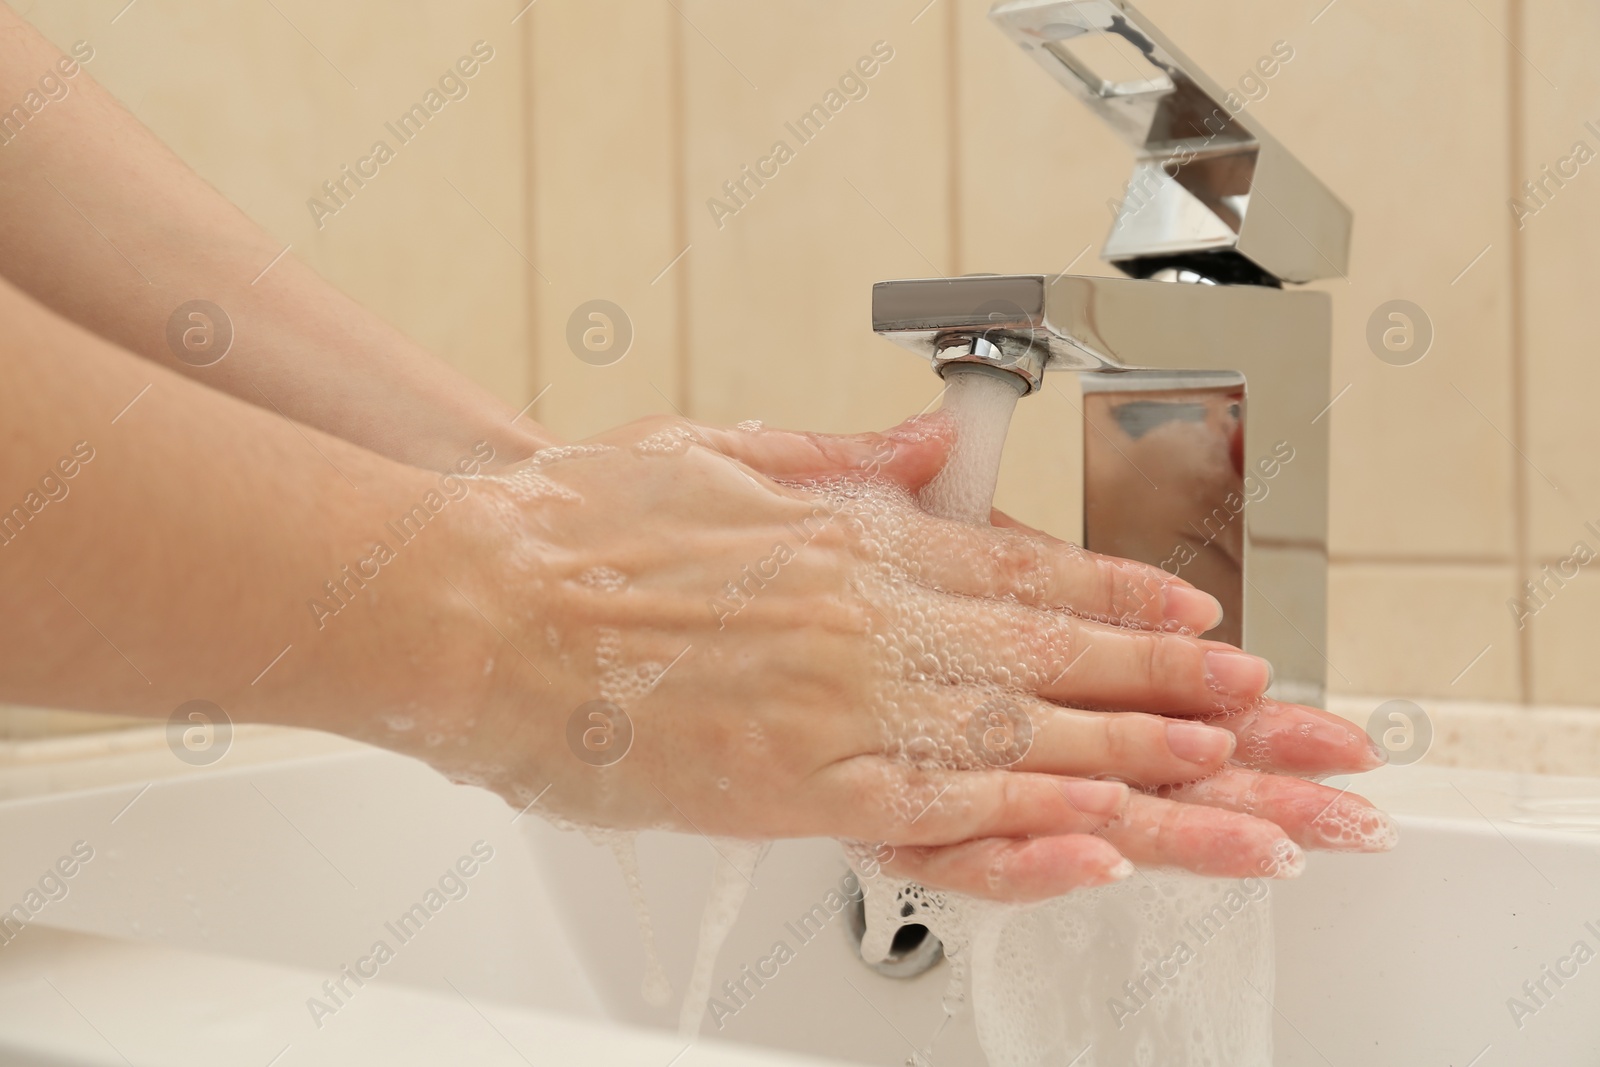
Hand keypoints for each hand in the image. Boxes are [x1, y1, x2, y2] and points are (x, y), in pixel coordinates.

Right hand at [422, 416, 1386, 901]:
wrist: (470, 600)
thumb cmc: (573, 530)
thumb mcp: (714, 453)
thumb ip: (837, 457)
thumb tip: (922, 448)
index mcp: (853, 543)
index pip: (1022, 573)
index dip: (1124, 606)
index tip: (1204, 625)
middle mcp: (869, 620)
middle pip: (1058, 664)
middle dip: (1181, 696)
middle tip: (1281, 722)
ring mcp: (839, 704)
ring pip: (1027, 745)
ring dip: (1147, 774)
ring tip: (1249, 800)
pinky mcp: (790, 786)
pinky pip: (932, 815)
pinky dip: (1025, 831)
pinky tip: (1100, 845)